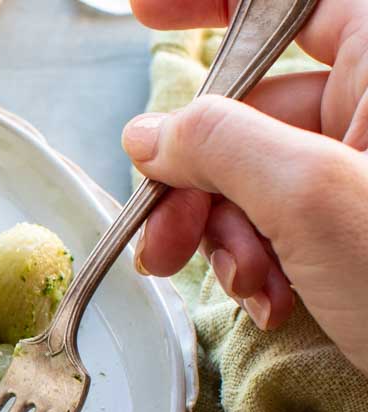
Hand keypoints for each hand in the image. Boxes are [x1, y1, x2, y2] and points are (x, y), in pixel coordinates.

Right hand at [123, 0, 367, 375]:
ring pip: (254, 174)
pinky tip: (272, 299)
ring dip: (223, 234)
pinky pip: (280, 220)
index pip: (287, 4)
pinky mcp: (360, 222)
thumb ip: (220, 145)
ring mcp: (367, 169)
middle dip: (196, 175)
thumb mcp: (311, 200)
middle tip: (162, 231)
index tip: (147, 11)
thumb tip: (151, 134)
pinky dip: (258, 260)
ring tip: (243, 284)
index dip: (210, 3)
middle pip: (251, 108)